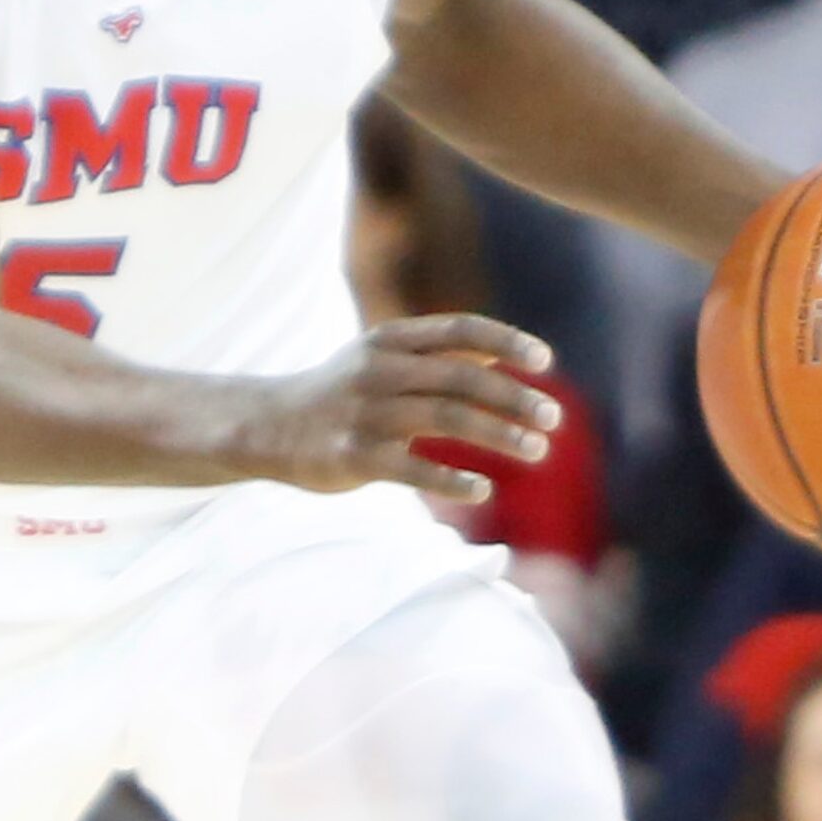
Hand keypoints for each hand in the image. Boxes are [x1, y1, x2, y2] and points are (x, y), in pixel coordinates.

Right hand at [223, 314, 561, 501]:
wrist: (268, 426)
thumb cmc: (338, 393)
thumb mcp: (379, 358)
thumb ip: (435, 357)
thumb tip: (503, 356)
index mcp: (389, 341)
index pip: (459, 330)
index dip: (506, 342)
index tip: (545, 361)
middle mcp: (379, 370)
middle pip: (461, 378)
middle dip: (514, 397)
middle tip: (553, 418)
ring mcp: (365, 413)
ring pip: (446, 418)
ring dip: (498, 434)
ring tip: (536, 450)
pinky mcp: (353, 456)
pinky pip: (412, 468)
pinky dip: (451, 480)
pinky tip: (482, 490)